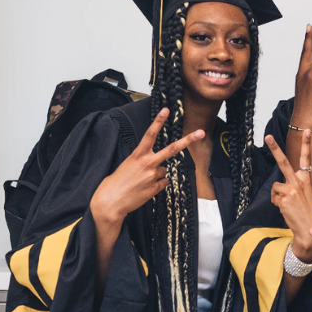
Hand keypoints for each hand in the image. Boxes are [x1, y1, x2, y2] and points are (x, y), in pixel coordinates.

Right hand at [91, 108, 203, 225]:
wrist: (111, 201)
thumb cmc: (116, 182)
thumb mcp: (127, 165)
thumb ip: (143, 161)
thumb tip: (159, 167)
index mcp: (137, 155)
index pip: (150, 134)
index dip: (158, 121)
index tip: (166, 110)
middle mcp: (147, 163)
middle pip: (171, 149)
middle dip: (187, 140)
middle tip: (201, 132)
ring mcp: (153, 176)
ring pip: (164, 170)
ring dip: (157, 175)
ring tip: (142, 181)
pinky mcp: (156, 188)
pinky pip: (163, 183)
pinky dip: (157, 185)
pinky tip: (145, 188)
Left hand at [265, 131, 311, 262]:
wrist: (311, 230)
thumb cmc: (310, 215)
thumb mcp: (306, 197)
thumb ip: (295, 188)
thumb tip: (280, 189)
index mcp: (306, 180)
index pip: (306, 159)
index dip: (306, 144)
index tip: (305, 130)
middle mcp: (299, 182)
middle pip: (284, 162)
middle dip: (275, 148)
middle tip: (267, 136)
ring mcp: (291, 189)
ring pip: (275, 187)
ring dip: (278, 198)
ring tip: (288, 206)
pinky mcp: (284, 198)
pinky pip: (274, 199)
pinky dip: (278, 205)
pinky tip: (287, 211)